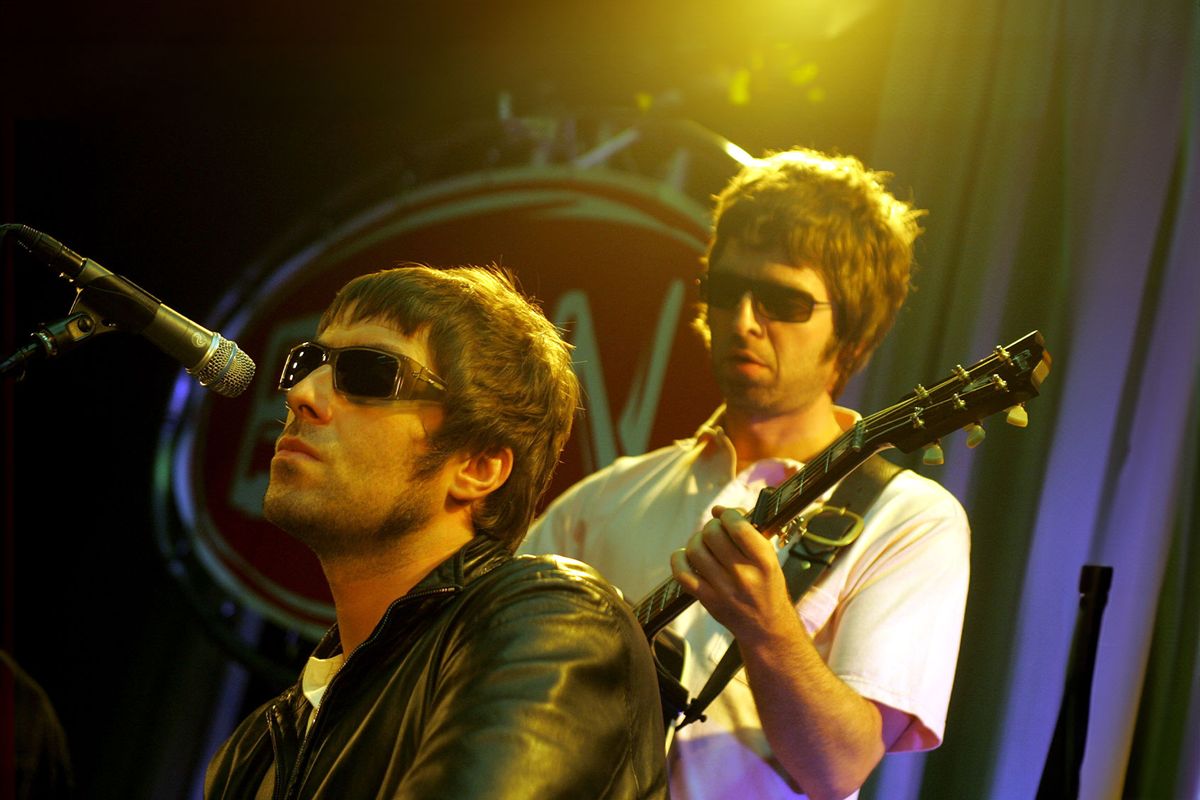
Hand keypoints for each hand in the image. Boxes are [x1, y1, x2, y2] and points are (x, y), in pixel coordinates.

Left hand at [669, 505, 797, 643]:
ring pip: (695, 551)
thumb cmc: (767, 585)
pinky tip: (686, 557)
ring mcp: (724, 590)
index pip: (738, 526)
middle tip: (715, 531)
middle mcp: (744, 576)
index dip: (727, 514)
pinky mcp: (708, 601)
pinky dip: (679, 560)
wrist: (767, 627)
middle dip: (711, 526)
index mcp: (764, 561)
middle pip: (712, 535)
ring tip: (703, 544)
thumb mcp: (770, 559)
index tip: (726, 516)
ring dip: (696, 541)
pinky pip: (682, 574)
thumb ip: (749, 534)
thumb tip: (718, 510)